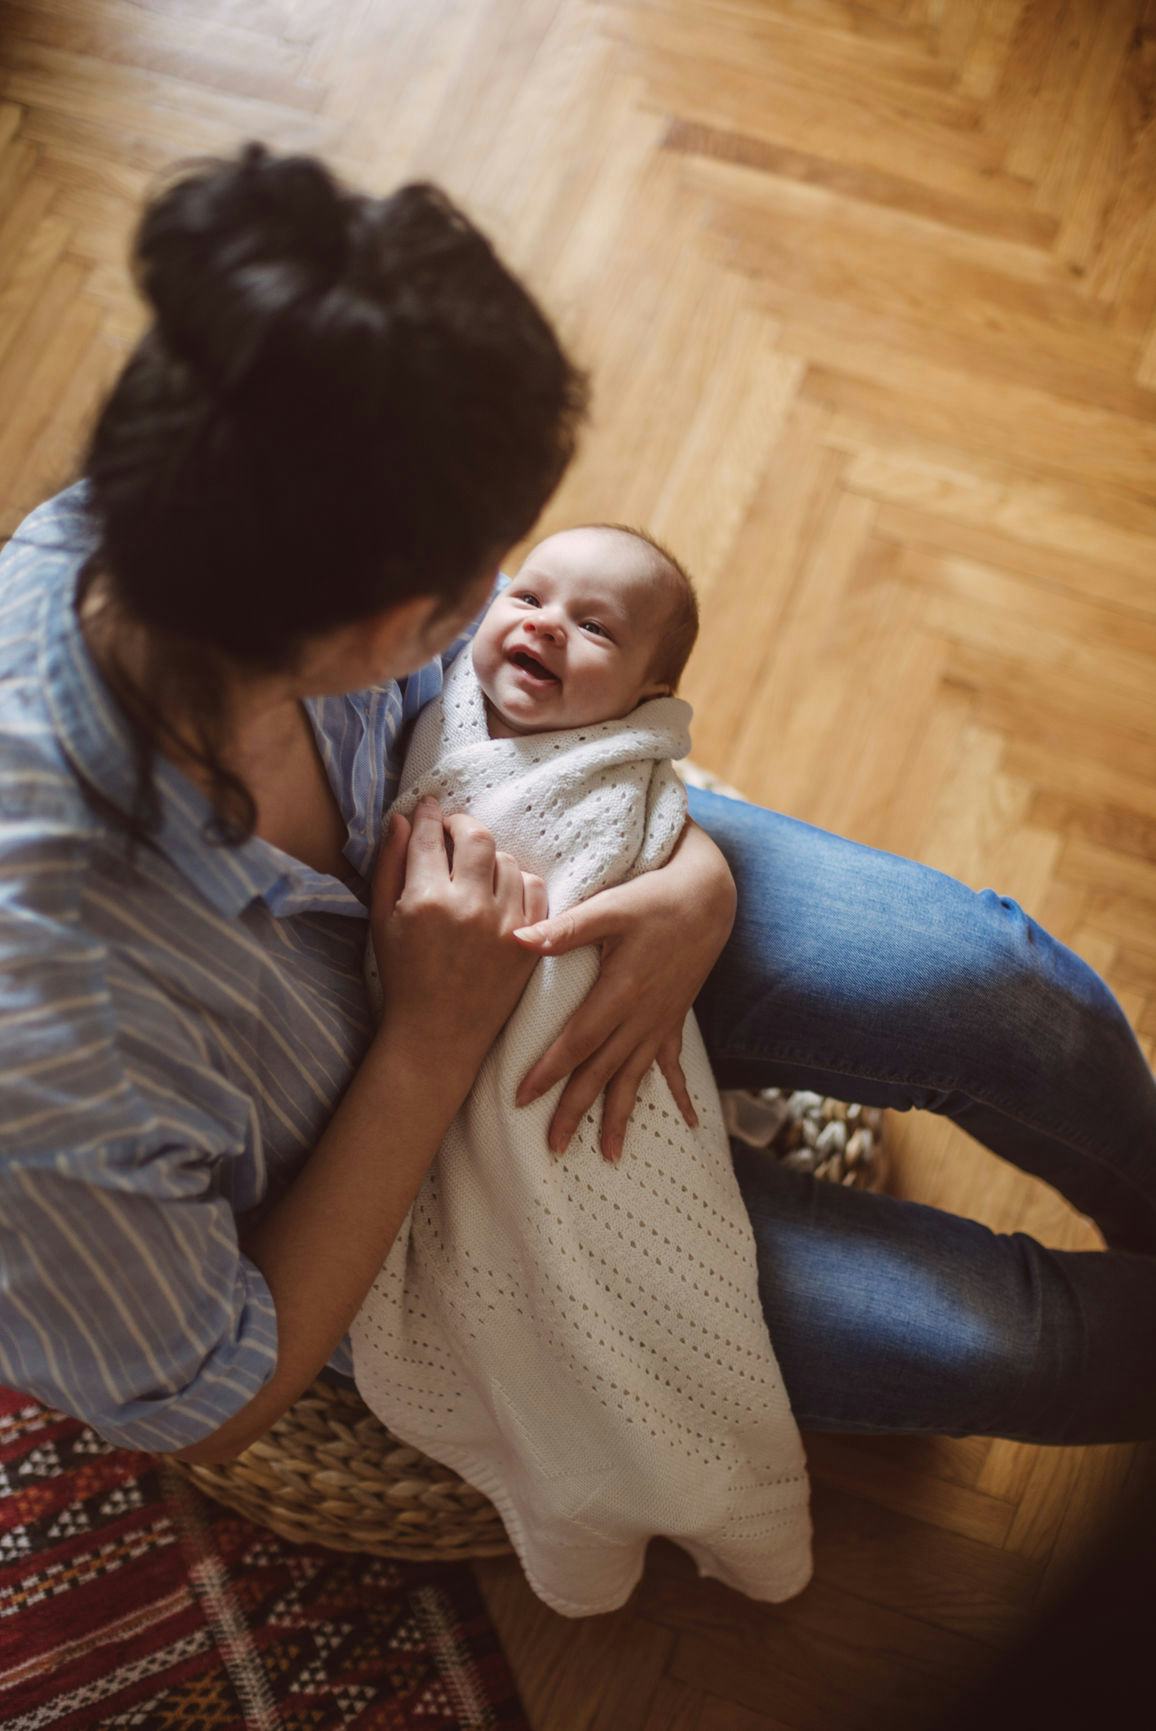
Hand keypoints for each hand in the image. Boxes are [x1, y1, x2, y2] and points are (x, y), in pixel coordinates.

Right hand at [370, 797, 548, 1077]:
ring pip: (507, 861)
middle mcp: (468, 907)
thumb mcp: (381, 921)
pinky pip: (535, 888)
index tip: (429, 809)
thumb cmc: (403, 977)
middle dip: (463, 824)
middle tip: (454, 829)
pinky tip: (502, 891)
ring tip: (475, 869)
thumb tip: (401, 820)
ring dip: (489, 857)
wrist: (439, 1033)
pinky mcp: (529, 940)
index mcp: (426, 900)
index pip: (431, 836)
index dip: (429, 816)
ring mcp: (504, 924)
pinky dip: (519, 882)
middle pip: (477, 837)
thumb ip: (388, 866)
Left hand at [510, 820, 736, 1161]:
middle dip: (577, 1110)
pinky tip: (688, 1123)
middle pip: (603, 1071)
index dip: (549, 1071)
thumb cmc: (654, 898)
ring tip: (611, 1155)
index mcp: (620, 991)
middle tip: (554, 1147)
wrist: (709, 897)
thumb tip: (518, 939)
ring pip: (635, 1077)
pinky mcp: (675, 1017)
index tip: (522, 1099)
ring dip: (621, 1115)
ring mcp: (661, 1020)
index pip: (577, 1041)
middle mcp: (642, 1015)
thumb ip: (565, 928)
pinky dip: (678, 1094)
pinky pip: (674, 1064)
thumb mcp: (610, 906)